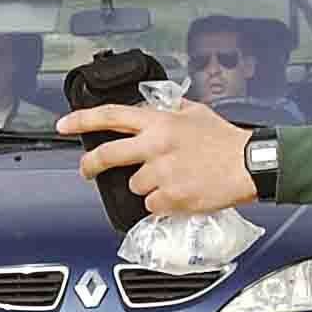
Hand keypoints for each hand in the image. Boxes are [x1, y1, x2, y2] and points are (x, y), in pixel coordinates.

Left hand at [58, 97, 252, 215]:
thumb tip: (159, 106)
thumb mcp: (196, 112)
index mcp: (159, 122)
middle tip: (87, 170)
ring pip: (135, 185)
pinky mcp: (171, 196)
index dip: (82, 119)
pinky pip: (152, 204)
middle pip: (108, 155)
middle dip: (90, 165)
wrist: (248, 165)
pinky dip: (162, 204)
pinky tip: (180, 194)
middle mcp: (155, 145)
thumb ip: (172, 110)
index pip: (111, 116)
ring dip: (147, 186)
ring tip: (172, 180)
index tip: (63, 124)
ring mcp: (162, 172)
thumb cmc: (226, 141)